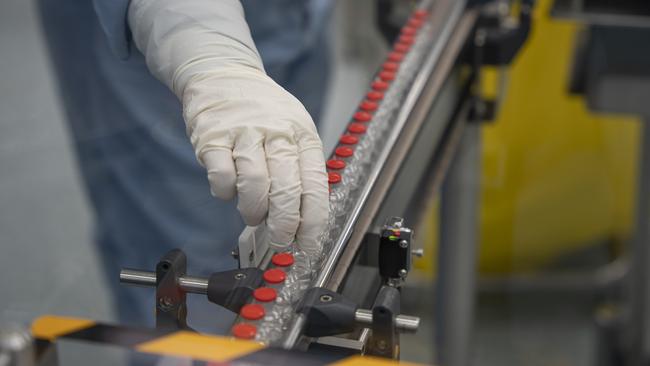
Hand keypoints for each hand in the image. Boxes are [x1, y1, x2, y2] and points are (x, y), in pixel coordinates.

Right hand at [128, 0, 328, 254]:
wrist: (222, 74)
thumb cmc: (263, 112)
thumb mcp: (293, 131)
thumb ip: (297, 170)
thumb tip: (302, 222)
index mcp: (302, 135)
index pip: (315, 185)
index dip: (314, 221)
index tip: (310, 245)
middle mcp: (277, 133)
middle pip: (286, 189)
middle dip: (284, 225)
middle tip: (281, 240)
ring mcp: (244, 133)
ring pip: (254, 185)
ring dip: (253, 211)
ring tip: (253, 213)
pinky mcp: (213, 137)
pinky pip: (221, 176)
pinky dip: (225, 192)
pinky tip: (228, 189)